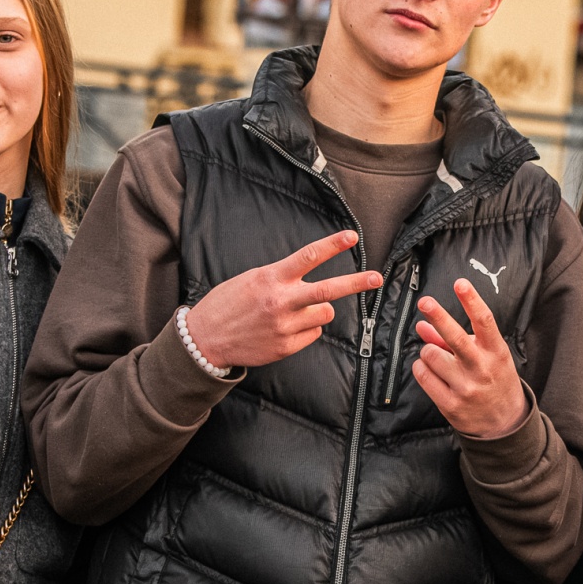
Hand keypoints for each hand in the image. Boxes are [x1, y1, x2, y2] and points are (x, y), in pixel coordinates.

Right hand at [183, 230, 381, 369]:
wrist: (205, 339)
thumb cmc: (229, 304)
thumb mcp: (252, 280)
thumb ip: (281, 278)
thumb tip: (309, 282)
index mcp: (271, 278)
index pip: (307, 256)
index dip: (332, 245)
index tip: (351, 236)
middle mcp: (281, 301)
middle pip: (327, 290)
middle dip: (355, 283)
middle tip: (376, 278)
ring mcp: (285, 326)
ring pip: (324, 314)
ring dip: (319, 311)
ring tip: (297, 311)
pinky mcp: (286, 346)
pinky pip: (313, 333)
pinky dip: (307, 329)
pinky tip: (285, 329)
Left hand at [414, 278, 527, 437]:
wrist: (504, 423)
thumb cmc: (494, 380)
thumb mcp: (485, 355)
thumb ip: (454, 339)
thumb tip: (424, 323)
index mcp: (496, 352)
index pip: (484, 321)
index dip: (471, 300)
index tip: (460, 283)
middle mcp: (482, 368)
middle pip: (456, 337)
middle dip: (439, 316)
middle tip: (425, 301)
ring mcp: (466, 388)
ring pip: (431, 355)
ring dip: (427, 351)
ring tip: (434, 356)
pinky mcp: (451, 404)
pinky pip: (423, 376)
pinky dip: (420, 368)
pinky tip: (426, 369)